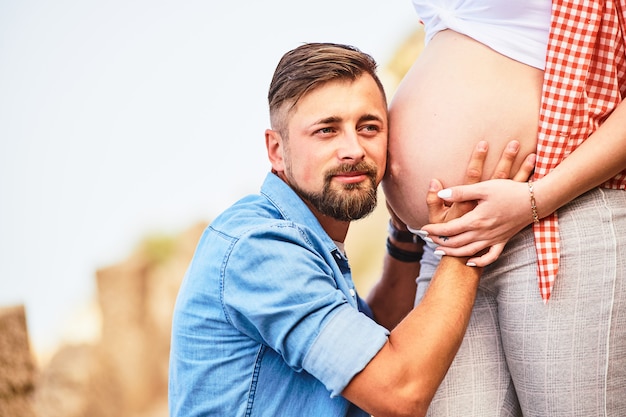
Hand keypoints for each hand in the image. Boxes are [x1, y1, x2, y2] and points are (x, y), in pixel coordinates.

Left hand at [422, 141, 535, 264]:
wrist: (537, 200)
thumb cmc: (509, 191)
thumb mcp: (483, 187)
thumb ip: (461, 192)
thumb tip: (440, 194)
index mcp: (476, 220)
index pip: (448, 230)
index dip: (434, 231)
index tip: (422, 229)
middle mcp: (483, 233)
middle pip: (455, 243)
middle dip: (439, 242)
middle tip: (427, 240)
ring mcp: (494, 239)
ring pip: (468, 252)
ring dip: (452, 253)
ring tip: (440, 251)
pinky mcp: (503, 241)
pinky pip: (490, 257)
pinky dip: (479, 262)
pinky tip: (470, 261)